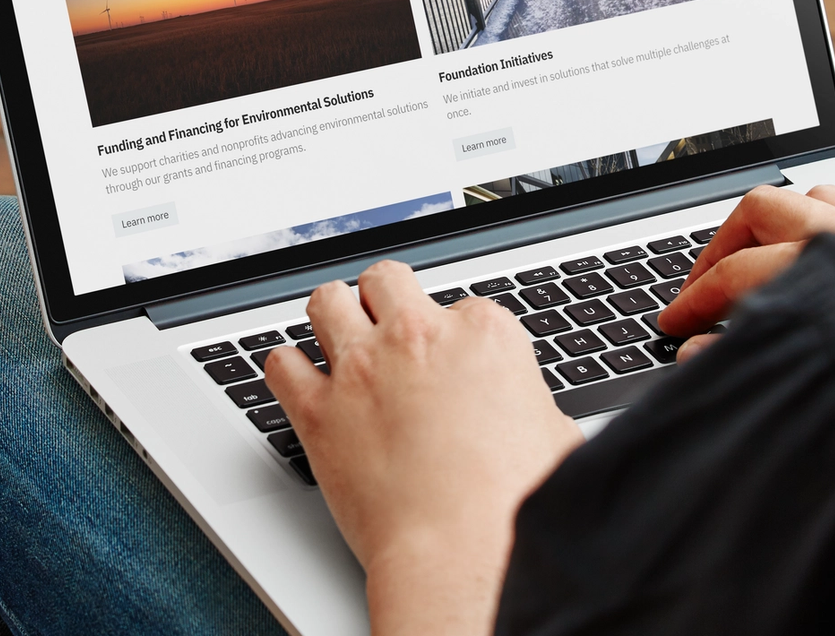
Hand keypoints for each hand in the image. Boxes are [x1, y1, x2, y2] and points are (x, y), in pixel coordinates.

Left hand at [265, 260, 580, 635]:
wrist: (461, 554)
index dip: (454, 338)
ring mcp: (363, 370)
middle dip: (386, 300)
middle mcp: (418, 338)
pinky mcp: (319, 411)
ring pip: (328, 301)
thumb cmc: (513, 507)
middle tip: (387, 328)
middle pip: (387, 281)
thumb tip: (527, 414)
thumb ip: (531, 405)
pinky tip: (299, 379)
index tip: (449, 363)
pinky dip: (287, 369)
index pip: (461, 308)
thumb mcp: (554, 436)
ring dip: (333, 315)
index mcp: (484, 336)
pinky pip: (280, 364)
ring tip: (337, 336)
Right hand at [658, 184, 834, 359]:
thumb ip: (741, 358)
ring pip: (812, 198)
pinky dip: (821, 226)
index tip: (675, 321)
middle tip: (703, 287)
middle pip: (761, 210)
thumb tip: (694, 352)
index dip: (694, 301)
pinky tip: (810, 258)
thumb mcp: (808, 381)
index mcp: (821, 268)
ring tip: (752, 264)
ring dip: (773, 226)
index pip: (735, 273)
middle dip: (722, 247)